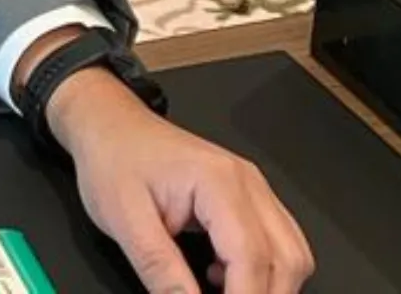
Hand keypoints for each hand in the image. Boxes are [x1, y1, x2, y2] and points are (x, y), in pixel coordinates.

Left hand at [49, 70, 313, 293]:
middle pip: (287, 259)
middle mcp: (248, 183)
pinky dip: (262, 270)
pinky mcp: (248, 196)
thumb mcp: (124, 221)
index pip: (251, 257)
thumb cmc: (112, 161)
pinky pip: (277, 242)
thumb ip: (160, 271)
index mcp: (218, 182)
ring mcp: (253, 188)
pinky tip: (221, 278)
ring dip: (269, 286)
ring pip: (291, 253)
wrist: (109, 123)